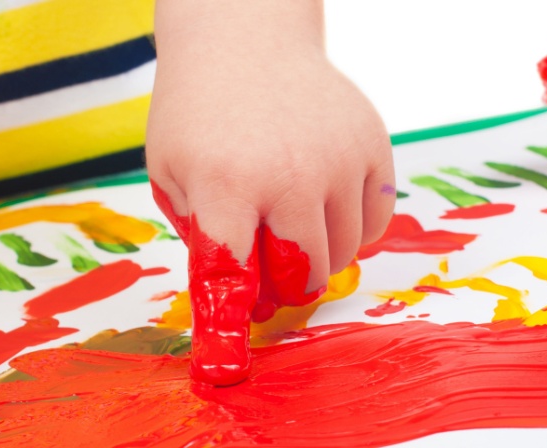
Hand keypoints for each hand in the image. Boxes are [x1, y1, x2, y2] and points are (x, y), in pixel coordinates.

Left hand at [147, 0, 394, 384]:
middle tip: (266, 271)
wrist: (245, 37)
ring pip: (343, 254)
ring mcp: (338, 159)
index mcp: (224, 185)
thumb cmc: (199, 111)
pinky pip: (375, 222)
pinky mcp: (372, 146)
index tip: (228, 363)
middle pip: (301, 275)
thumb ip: (202, 236)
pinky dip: (351, 230)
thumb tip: (240, 294)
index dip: (229, 323)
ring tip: (289, 223)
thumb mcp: (172, 172)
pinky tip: (322, 203)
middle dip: (281, 289)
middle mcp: (289, 176)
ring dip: (315, 258)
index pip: (232, 275)